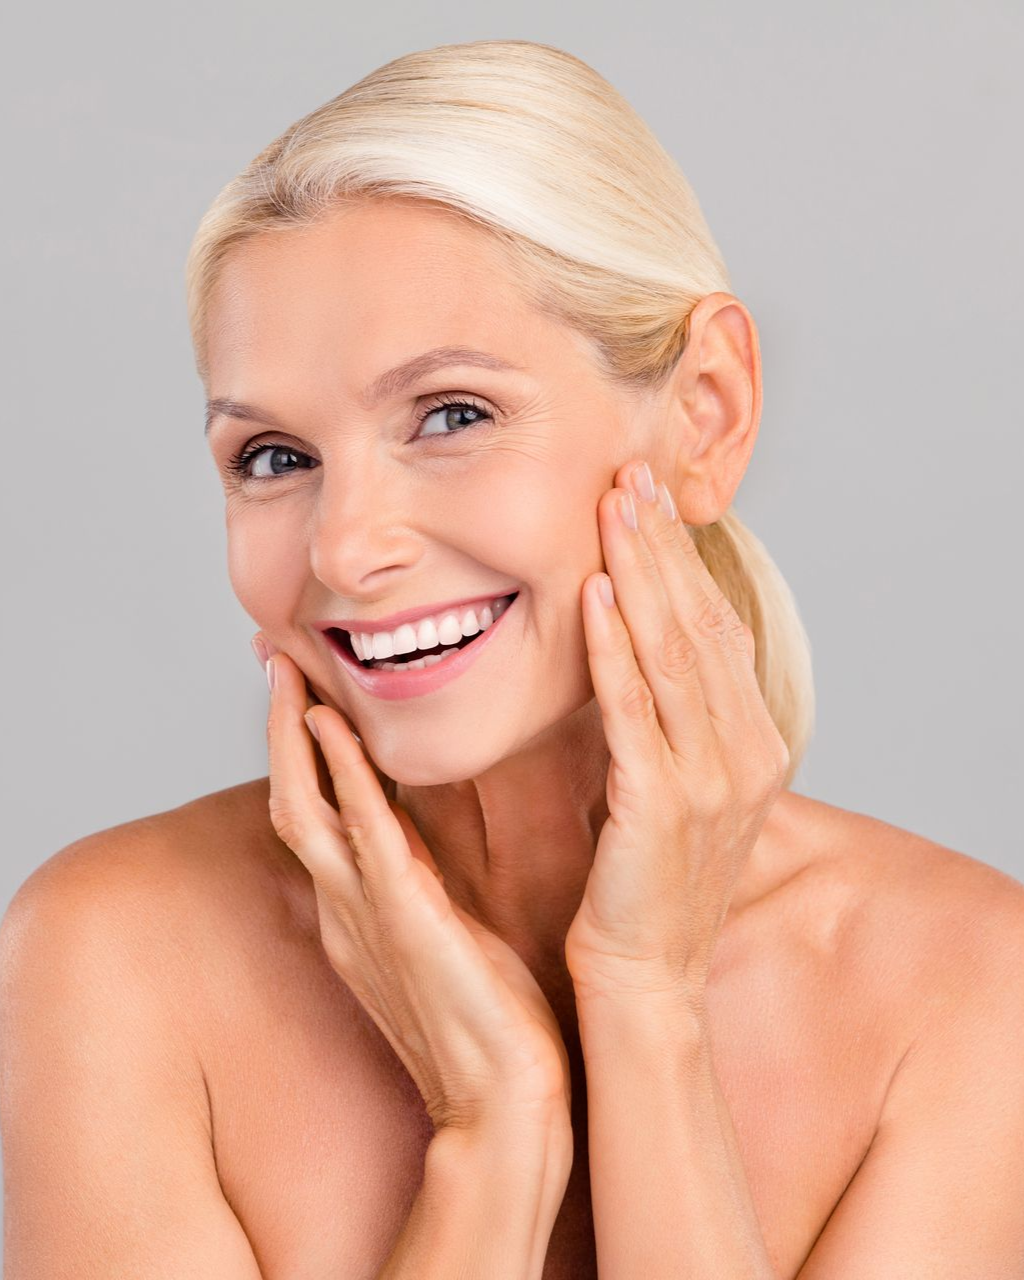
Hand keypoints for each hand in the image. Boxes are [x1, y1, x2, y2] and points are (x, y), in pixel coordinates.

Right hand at [256, 642, 572, 1138]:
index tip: (304, 689)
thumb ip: (424, 879)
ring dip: (294, 738)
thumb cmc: (487, 1018)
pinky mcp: (404, 922)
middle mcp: (345, 908)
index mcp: (359, 910)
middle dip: (281, 730)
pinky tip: (332, 730)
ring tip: (289, 670)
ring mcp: (365, 916)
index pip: (316, 812)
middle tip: (277, 657)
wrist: (504, 1103)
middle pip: (291, 800)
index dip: (301, 750)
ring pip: (306, 809)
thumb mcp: (445, 932)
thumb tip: (428, 828)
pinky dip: (343, 779)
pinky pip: (363, 838)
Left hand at [564, 460, 789, 1004]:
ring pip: (672, 651)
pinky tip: (594, 591)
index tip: (651, 500)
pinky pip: (634, 707)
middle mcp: (745, 753)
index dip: (684, 561)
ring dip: (640, 571)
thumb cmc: (646, 885)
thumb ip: (670, 721)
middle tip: (631, 473)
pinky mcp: (660, 803)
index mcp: (752, 745)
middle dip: (662, 545)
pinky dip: (614, 645)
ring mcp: (710, 778)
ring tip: (613, 506)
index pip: (717, 630)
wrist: (645, 978)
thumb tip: (632, 647)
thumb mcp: (675, 789)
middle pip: (699, 624)